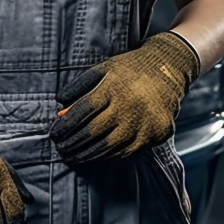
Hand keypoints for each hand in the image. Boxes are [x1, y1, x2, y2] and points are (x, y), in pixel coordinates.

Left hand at [49, 31, 200, 162]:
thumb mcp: (104, 68)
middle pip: (92, 132)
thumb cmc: (130, 68)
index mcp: (113, 88)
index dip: (65, 125)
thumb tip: (59, 106)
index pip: (82, 111)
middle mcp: (128, 107)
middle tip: (60, 148)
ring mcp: (143, 123)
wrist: (168, 69)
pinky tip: (96, 153)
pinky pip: (126, 151)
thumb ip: (80, 86)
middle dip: (72, 143)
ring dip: (86, 154)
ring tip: (73, 155)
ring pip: (108, 147)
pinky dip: (107, 155)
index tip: (54, 134)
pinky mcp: (154, 134)